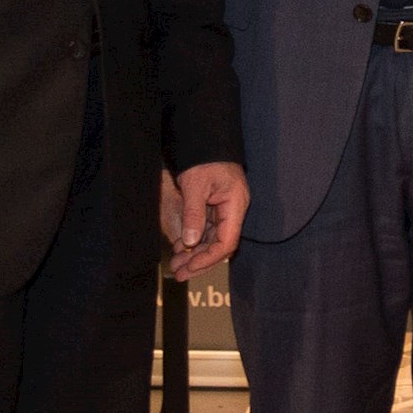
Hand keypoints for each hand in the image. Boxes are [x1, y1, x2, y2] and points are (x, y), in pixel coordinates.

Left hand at [161, 163, 248, 279]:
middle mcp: (233, 211)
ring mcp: (224, 210)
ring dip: (195, 254)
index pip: (227, 242)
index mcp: (235, 205)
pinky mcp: (215, 208)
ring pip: (212, 240)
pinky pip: (206, 230)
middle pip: (220, 245)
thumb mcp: (196, 185)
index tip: (190, 267)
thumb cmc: (205, 157)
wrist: (206, 140)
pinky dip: (193, 241)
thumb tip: (189, 242)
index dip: (209, 258)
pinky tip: (180, 249)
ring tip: (176, 265)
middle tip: (179, 273)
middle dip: (200, 261)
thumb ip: (194, 214)